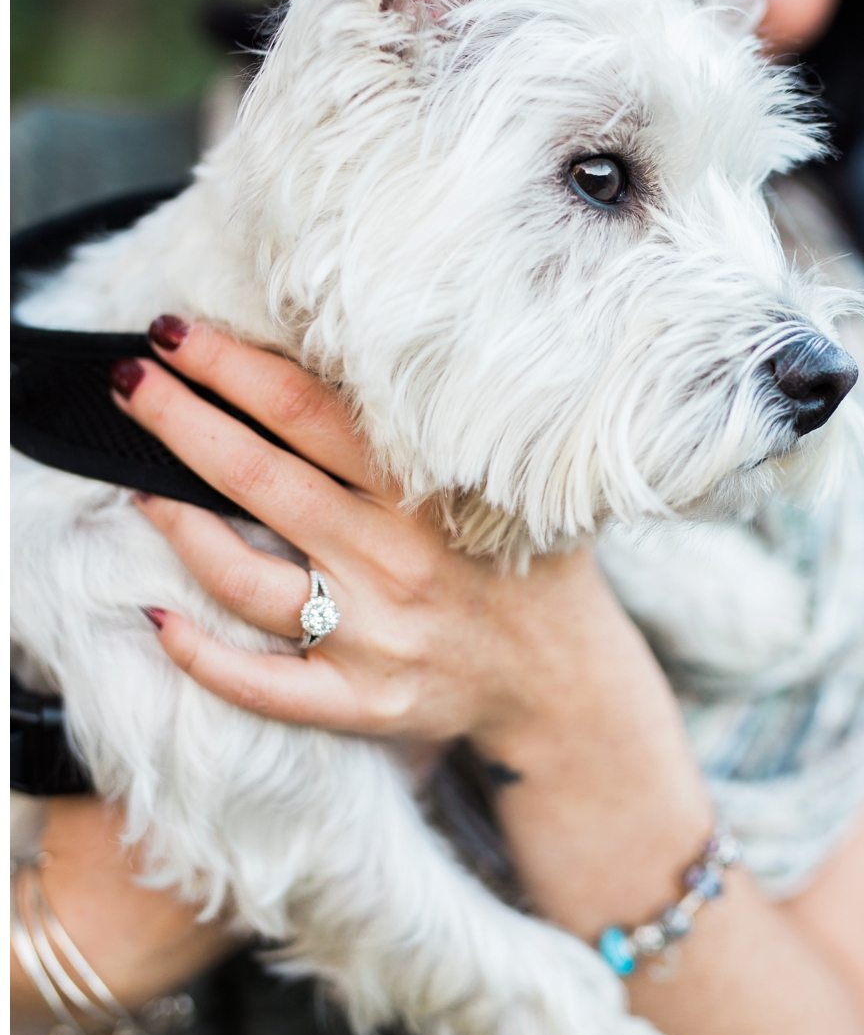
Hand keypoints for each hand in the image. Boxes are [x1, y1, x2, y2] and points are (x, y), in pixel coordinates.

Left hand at [111, 318, 652, 754]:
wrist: (563, 677)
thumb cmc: (523, 562)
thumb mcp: (505, 483)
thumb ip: (439, 432)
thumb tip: (352, 349)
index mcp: (428, 494)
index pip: (310, 413)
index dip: (233, 367)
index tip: (175, 333)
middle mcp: (397, 560)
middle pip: (261, 478)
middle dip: (181, 421)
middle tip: (128, 381)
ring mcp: (376, 636)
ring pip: (246, 579)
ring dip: (178, 527)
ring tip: (136, 486)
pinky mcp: (363, 701)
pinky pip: (262, 684)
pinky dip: (201, 657)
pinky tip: (154, 620)